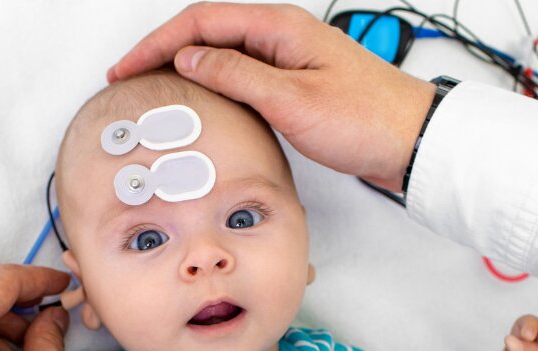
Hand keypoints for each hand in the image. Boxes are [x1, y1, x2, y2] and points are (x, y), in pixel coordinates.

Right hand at [108, 2, 436, 190]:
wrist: (410, 141)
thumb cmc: (364, 119)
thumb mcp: (291, 100)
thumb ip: (237, 75)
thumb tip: (190, 58)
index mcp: (279, 27)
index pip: (202, 22)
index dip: (157, 42)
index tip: (127, 67)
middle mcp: (282, 35)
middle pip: (208, 31)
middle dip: (163, 50)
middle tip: (129, 76)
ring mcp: (289, 58)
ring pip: (224, 53)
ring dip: (187, 66)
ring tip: (155, 86)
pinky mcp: (296, 82)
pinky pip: (244, 73)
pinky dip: (214, 83)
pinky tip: (203, 100)